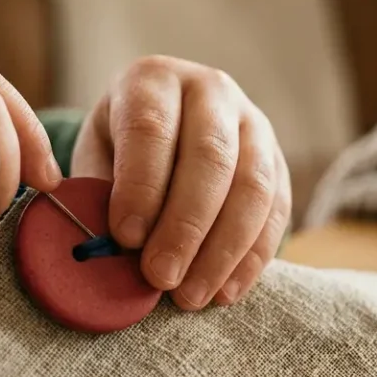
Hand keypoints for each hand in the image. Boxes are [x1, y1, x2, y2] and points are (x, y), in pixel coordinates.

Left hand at [70, 55, 290, 309]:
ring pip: (253, 186)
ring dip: (222, 250)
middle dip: (185, 225)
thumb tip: (105, 255)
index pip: (152, 128)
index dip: (141, 186)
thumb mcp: (97, 161)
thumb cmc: (119, 154)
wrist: (164, 135)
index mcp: (154, 79)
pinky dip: (251, 258)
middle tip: (160, 277)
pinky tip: (224, 292)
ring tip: (190, 296)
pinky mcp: (279, 162)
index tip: (124, 238)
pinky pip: (277, 211)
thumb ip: (99, 199)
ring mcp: (254, 123)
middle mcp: (211, 90)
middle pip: (211, 156)